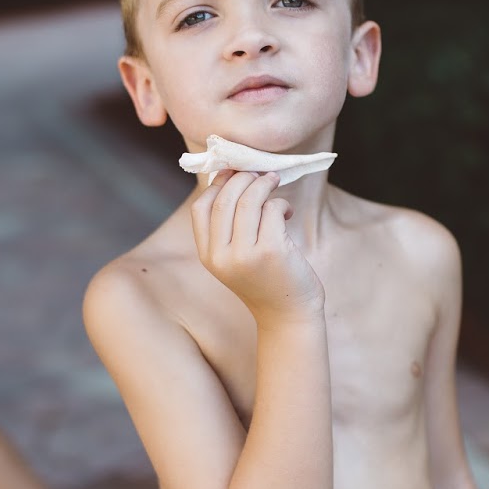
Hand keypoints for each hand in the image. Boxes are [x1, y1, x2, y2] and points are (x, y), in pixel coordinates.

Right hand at [190, 170, 322, 322]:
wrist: (288, 315)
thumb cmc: (265, 280)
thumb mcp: (235, 259)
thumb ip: (228, 229)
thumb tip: (234, 177)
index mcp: (208, 256)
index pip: (200, 208)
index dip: (216, 184)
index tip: (233, 173)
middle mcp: (221, 256)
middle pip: (224, 199)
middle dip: (243, 178)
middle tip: (259, 173)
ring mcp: (245, 254)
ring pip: (249, 200)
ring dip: (264, 183)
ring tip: (274, 181)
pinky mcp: (271, 251)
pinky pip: (272, 210)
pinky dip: (281, 204)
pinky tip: (287, 212)